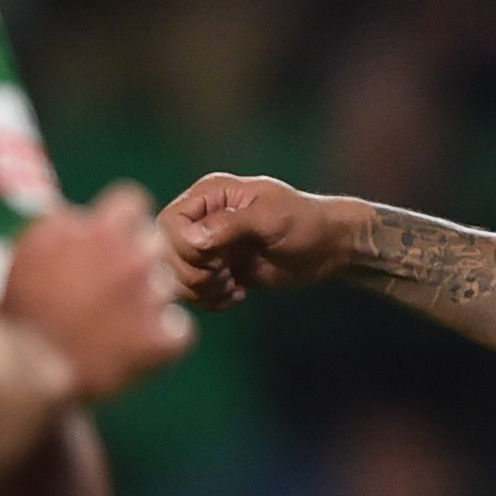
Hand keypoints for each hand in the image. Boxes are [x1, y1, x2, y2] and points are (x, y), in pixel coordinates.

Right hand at [3, 187, 191, 396]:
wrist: (18, 371)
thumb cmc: (14, 313)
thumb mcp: (27, 251)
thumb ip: (59, 223)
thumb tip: (76, 205)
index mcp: (93, 228)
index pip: (131, 202)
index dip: (123, 224)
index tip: (113, 241)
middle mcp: (125, 254)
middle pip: (153, 243)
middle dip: (137, 261)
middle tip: (110, 289)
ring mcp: (147, 295)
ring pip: (166, 286)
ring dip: (147, 301)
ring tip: (110, 326)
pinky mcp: (158, 337)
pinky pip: (179, 330)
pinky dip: (160, 341)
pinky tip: (132, 349)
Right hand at [160, 174, 358, 310]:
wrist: (330, 248)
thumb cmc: (306, 223)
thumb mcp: (272, 217)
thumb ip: (232, 224)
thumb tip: (192, 238)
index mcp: (211, 194)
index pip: (168, 223)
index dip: (183, 248)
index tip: (215, 259)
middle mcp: (203, 218)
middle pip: (165, 253)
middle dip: (192, 273)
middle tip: (225, 276)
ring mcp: (208, 245)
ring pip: (176, 276)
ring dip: (201, 290)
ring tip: (232, 286)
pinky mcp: (217, 270)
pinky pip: (194, 292)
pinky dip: (211, 300)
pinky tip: (237, 295)